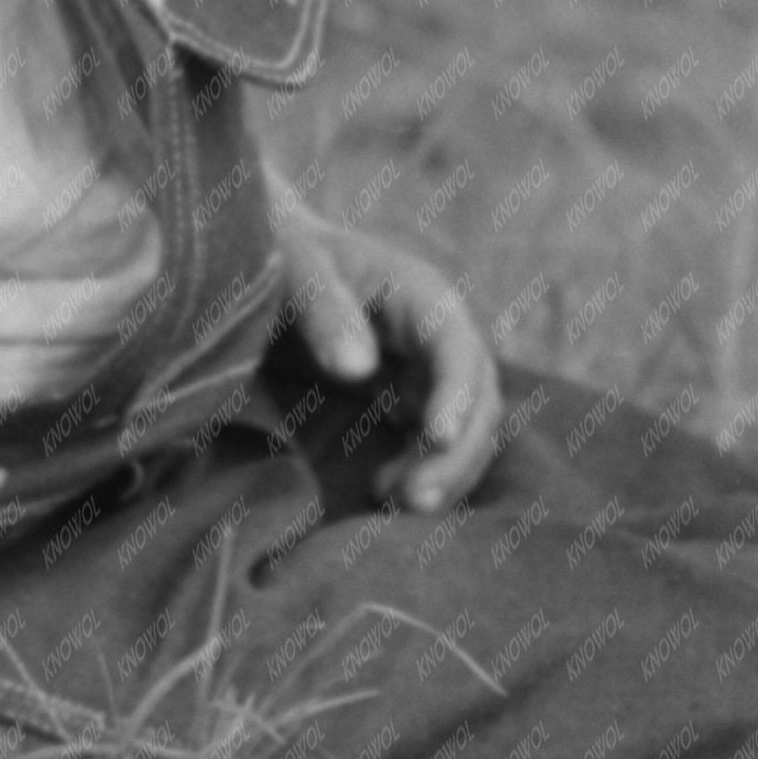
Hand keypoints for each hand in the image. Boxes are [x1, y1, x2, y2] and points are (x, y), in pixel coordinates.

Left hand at [270, 191, 503, 512]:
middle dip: (457, 453)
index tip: (439, 437)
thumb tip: (358, 368)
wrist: (279, 263)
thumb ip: (324, 311)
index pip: (457, 347)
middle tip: (415, 500)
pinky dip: (423, 470)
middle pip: (478, 398)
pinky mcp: (413, 399)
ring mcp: (432, 372)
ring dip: (445, 471)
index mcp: (421, 295)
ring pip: (466, 429)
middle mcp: (441, 337)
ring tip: (394, 502)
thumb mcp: (296, 270)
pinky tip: (385, 493)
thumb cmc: (287, 256)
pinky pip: (436, 442)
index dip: (456, 393)